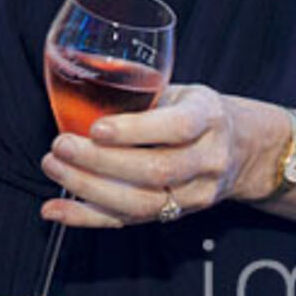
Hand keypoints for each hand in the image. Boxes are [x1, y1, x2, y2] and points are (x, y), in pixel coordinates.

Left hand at [39, 84, 259, 227]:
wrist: (240, 149)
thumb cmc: (197, 112)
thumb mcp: (180, 91)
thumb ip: (142, 88)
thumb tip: (85, 74)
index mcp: (208, 117)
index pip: (177, 128)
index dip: (135, 130)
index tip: (97, 128)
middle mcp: (208, 160)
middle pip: (156, 170)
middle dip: (101, 162)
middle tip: (61, 146)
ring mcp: (195, 194)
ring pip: (142, 202)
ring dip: (89, 188)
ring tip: (54, 168)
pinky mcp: (175, 216)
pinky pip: (129, 221)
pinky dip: (87, 218)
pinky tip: (56, 210)